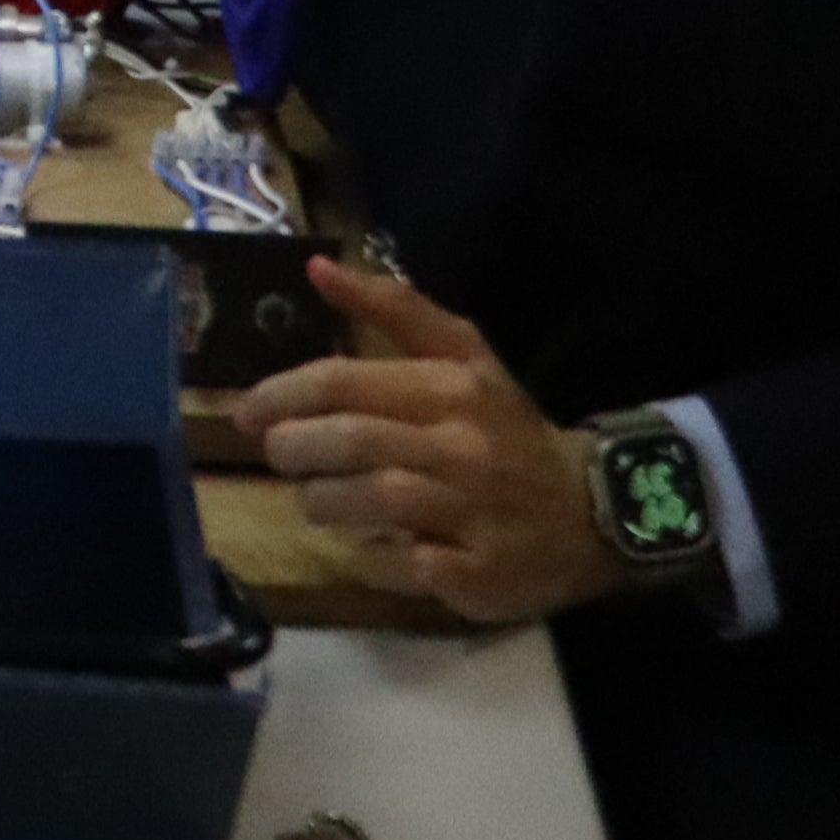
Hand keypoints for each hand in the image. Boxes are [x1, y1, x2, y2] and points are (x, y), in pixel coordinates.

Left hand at [233, 260, 616, 625]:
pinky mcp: (479, 571)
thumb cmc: (504, 430)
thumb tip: (317, 267)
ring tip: (313, 498)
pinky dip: (372, 558)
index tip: (247, 411)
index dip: (282, 396)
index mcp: (452, 387)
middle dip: (295, 448)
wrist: (591, 510)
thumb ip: (391, 309)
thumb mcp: (461, 356)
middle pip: (353, 440)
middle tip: (278, 454)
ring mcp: (473, 511)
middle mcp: (462, 445)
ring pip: (374, 498)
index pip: (345, 382)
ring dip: (323, 501)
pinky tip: (365, 547)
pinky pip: (405, 564)